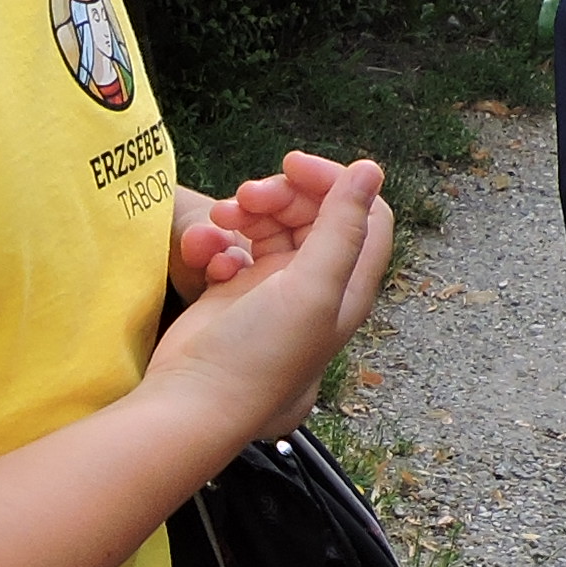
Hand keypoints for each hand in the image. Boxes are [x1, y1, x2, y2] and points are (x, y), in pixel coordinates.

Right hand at [149, 156, 392, 446]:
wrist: (195, 399)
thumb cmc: (258, 355)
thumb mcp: (310, 287)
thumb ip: (343, 227)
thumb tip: (370, 170)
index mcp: (348, 284)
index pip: (363, 211)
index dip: (334, 181)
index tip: (291, 167)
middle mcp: (318, 284)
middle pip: (315, 211)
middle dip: (281, 194)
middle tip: (244, 196)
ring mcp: (277, 287)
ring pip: (274, 223)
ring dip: (248, 210)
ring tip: (221, 218)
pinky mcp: (239, 291)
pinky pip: (240, 245)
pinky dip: (225, 239)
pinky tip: (210, 254)